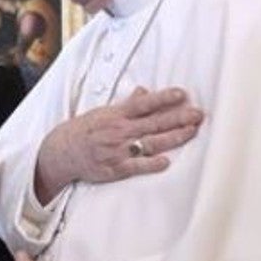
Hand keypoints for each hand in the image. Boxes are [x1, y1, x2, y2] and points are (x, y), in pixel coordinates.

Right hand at [34, 86, 202, 201]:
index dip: (163, 98)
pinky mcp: (116, 168)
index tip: (181, 94)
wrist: (62, 151)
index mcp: (116, 115)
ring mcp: (118, 150)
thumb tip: (144, 91)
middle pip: (154, 123)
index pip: (144, 104)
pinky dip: (151, 164)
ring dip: (173, 138)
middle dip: (178, 118)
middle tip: (198, 114)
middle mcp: (119, 131)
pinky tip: (166, 162)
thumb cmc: (85, 130)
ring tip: (191, 132)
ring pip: (150, 143)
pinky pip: (136, 166)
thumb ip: (127, 104)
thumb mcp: (103, 112)